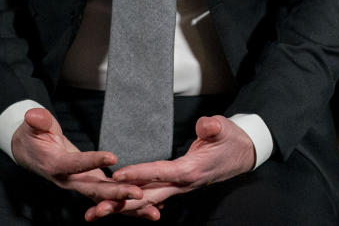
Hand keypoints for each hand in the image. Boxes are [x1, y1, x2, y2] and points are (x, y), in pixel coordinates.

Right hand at [11, 108, 145, 208]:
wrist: (29, 153)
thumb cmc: (33, 136)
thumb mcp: (33, 125)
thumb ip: (37, 121)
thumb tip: (33, 115)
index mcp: (56, 165)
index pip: (76, 164)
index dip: (92, 161)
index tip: (112, 157)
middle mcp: (69, 180)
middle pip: (95, 189)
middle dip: (117, 193)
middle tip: (139, 194)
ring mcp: (80, 185)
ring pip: (106, 199)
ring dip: (128, 205)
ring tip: (153, 209)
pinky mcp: (89, 185)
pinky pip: (109, 198)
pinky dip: (127, 204)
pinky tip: (149, 205)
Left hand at [83, 115, 255, 220]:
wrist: (243, 154)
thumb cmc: (231, 140)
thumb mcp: (225, 128)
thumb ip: (213, 127)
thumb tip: (206, 125)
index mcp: (191, 170)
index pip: (161, 173)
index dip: (139, 175)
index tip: (117, 176)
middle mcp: (181, 184)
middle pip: (147, 196)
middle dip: (120, 203)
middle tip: (96, 209)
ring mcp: (177, 188)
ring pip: (145, 200)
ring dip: (121, 207)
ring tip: (95, 213)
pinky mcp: (174, 186)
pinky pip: (150, 197)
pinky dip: (132, 203)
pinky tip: (116, 207)